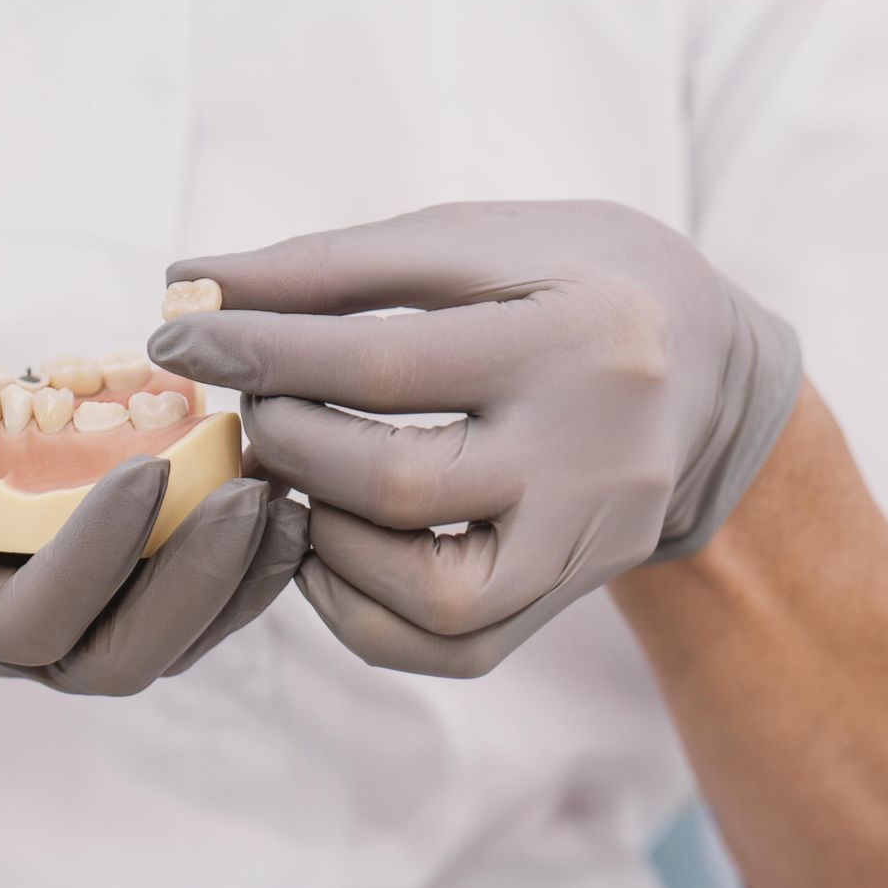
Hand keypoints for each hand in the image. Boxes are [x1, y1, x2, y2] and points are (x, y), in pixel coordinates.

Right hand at [0, 328, 307, 691]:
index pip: (31, 622)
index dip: (93, 559)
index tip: (145, 468)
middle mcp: (12, 633)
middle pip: (123, 656)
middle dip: (195, 585)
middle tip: (252, 496)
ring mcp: (70, 613)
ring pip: (172, 638)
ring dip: (238, 580)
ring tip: (290, 500)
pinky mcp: (112, 579)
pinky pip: (190, 597)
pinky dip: (242, 558)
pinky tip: (286, 495)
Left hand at [148, 201, 800, 676]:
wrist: (712, 369)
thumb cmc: (573, 280)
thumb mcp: (473, 240)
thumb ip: (331, 264)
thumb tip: (184, 281)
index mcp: (579, 337)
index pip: (382, 363)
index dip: (258, 349)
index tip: (175, 331)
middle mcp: (596, 457)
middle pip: (395, 484)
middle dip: (287, 441)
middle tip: (249, 401)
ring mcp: (590, 544)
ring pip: (427, 593)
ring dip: (319, 533)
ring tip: (288, 469)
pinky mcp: (572, 596)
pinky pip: (448, 646)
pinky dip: (359, 604)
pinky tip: (326, 538)